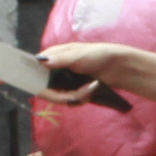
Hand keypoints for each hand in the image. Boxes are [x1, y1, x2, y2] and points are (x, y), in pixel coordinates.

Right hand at [40, 39, 155, 101]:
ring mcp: (65, 81)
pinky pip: (70, 100)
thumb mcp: (78, 55)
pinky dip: (80, 98)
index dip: (36, 81)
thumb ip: (59, 59)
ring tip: (90, 88)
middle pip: (46, 89)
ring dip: (75, 96)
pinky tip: (91, 91)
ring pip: (59, 97)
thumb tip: (40, 61)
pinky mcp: (74, 89)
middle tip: (78, 94)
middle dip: (62, 95)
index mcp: (54, 56)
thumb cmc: (99, 55)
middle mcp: (56, 69)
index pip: (36, 71)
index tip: (45, 90)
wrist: (120, 67)